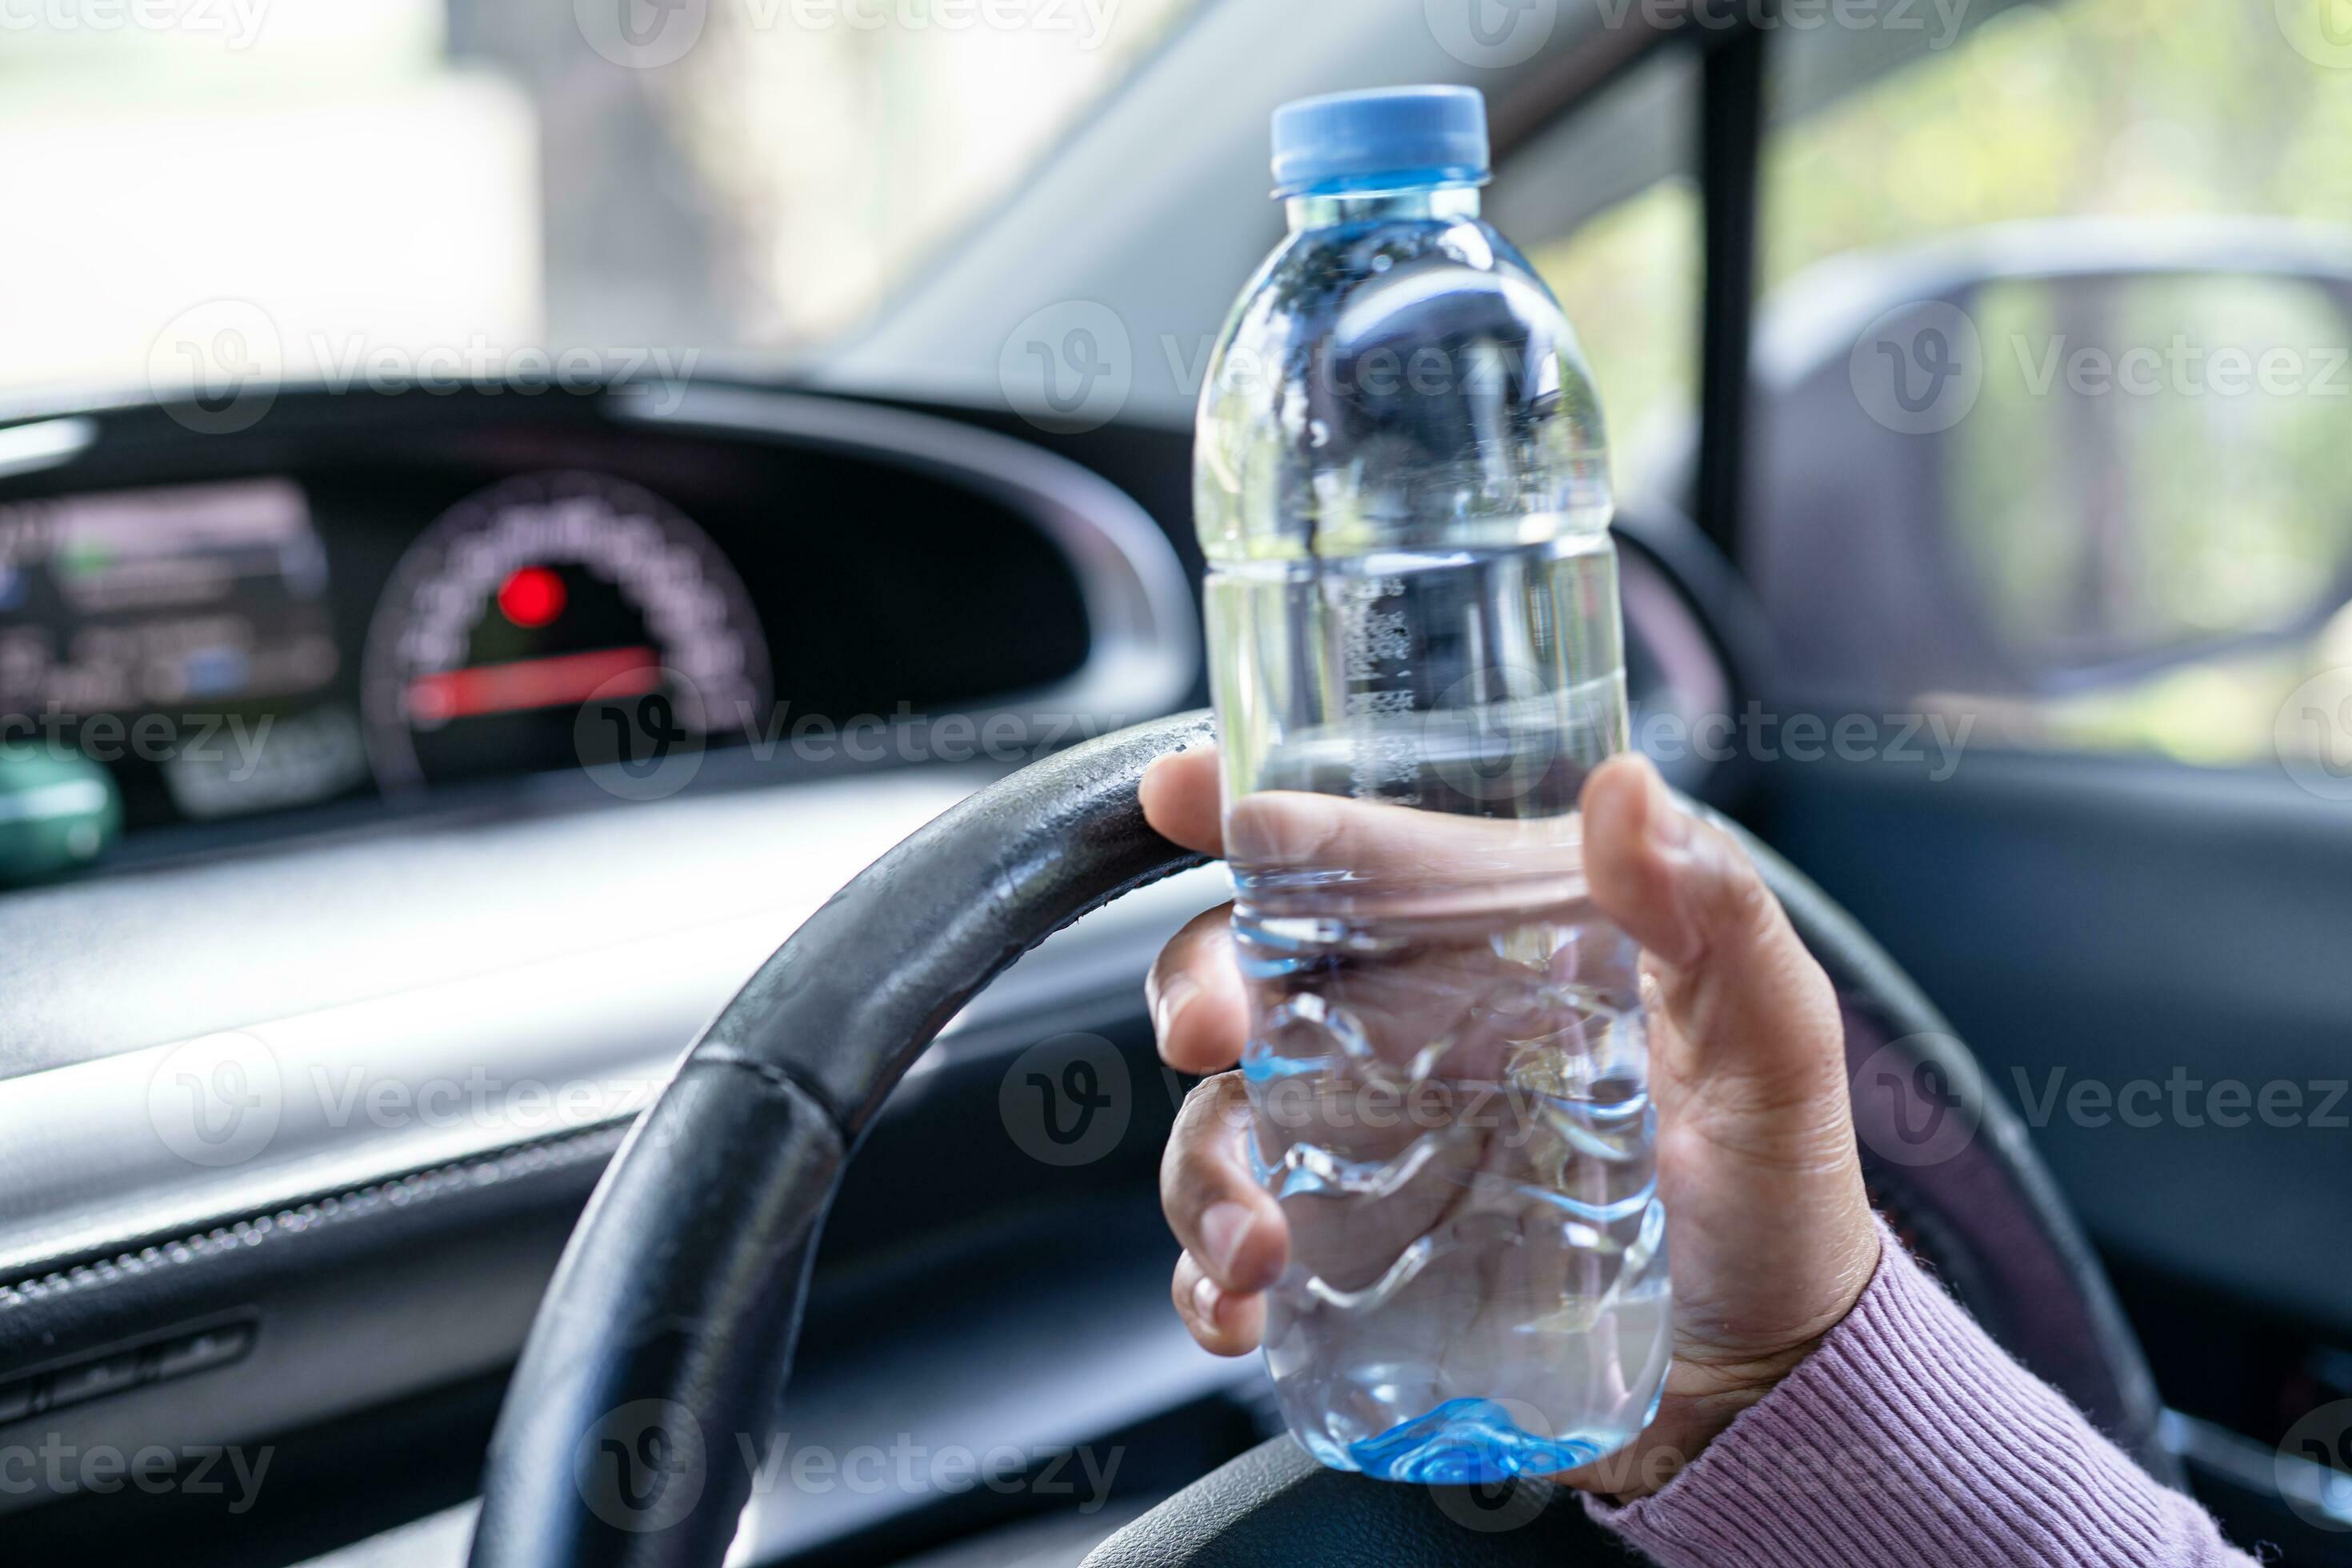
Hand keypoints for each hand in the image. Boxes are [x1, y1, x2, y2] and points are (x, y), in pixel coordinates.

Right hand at [1140, 744, 1881, 1498]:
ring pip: (1221, 1118)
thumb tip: (1627, 790)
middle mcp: (1401, 1037)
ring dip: (1201, 1166)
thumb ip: (1716, 915)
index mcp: (1484, 950)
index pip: (1348, 854)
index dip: (1243, 807)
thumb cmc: (1771, 1190)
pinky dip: (1208, 1278)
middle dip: (1193, 983)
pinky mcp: (1350, 1261)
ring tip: (1255, 1241)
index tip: (1180, 792)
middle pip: (1244, 971)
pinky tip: (1241, 1307)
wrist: (1764, 1383)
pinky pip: (1235, 1254)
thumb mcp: (1772, 1042)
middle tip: (1211, 1031)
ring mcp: (1363, 1151)